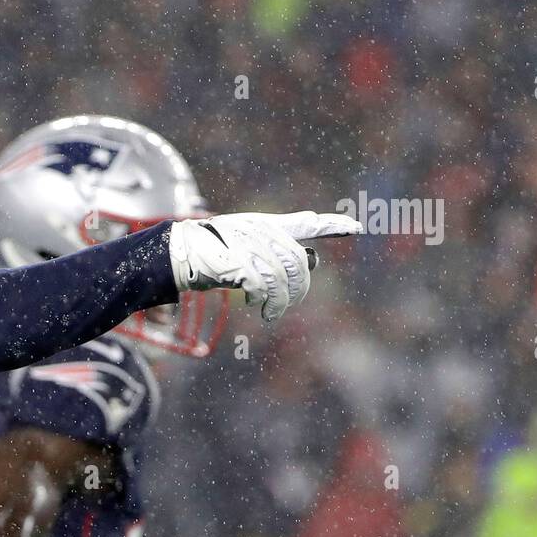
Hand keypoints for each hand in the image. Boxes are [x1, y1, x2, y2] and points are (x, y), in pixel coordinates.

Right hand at [168, 211, 360, 321]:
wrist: (178, 252)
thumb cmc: (211, 250)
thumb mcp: (247, 241)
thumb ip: (279, 243)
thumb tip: (313, 246)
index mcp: (266, 225)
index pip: (306, 223)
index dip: (332, 226)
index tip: (357, 228)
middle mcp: (261, 231)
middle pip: (297, 262)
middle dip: (298, 287)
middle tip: (287, 304)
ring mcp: (249, 245)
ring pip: (282, 277)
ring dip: (281, 301)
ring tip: (271, 313)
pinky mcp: (237, 262)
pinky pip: (263, 286)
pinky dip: (266, 302)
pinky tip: (260, 309)